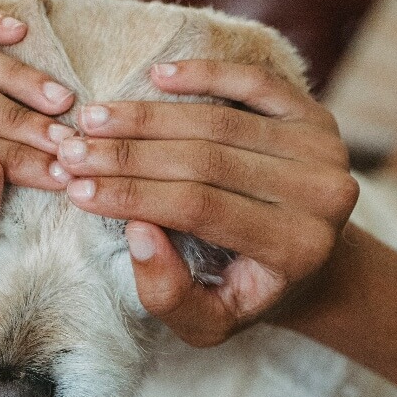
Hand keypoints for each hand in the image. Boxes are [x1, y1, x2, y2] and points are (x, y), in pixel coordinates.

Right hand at [54, 60, 358, 346]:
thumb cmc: (248, 291)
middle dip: (129, 155)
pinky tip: (156, 77)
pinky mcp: (318, 116)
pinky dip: (205, 74)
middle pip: (207, 160)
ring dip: (148, 117)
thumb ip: (171, 295)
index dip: (133, 195)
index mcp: (296, 249)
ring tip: (93, 119)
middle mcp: (321, 196)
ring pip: (221, 121)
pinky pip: (254, 83)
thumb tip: (139, 232)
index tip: (76, 190)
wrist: (318, 264)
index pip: (199, 208)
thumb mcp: (210, 321)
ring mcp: (324, 150)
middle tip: (72, 151)